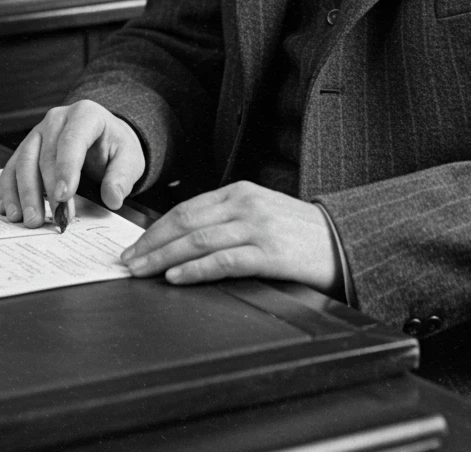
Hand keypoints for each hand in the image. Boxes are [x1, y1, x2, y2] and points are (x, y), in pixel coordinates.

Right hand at [0, 99, 144, 226]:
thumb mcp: (129, 158)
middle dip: (45, 189)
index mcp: (86, 114)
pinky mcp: (26, 147)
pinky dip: (8, 191)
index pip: (72, 140)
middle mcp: (57, 119)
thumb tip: (113, 198)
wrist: (104, 137)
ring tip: (30, 219)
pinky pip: (11, 168)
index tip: (64, 196)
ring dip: (24, 193)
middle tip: (50, 217)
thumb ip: (122, 177)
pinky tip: (11, 210)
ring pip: (23, 161)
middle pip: (45, 154)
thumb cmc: (114, 146)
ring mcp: (38, 132)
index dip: (66, 168)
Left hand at [121, 180, 340, 294]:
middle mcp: (246, 204)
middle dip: (151, 243)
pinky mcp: (270, 253)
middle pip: (186, 222)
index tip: (134, 245)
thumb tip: (184, 241)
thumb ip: (228, 219)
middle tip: (127, 261)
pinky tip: (177, 277)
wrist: (343, 241)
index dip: (156, 228)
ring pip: (199, 240)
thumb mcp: (262, 213)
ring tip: (142, 271)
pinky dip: (196, 269)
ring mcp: (258, 227)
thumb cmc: (299, 233)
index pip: (187, 208)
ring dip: (164, 257)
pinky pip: (224, 260)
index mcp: (241, 192)